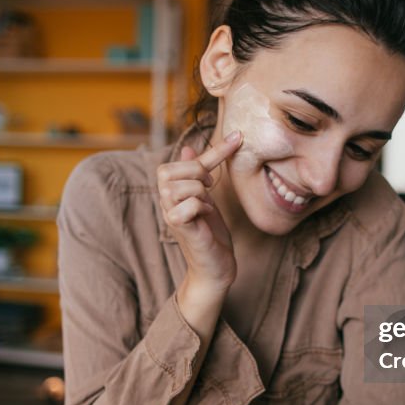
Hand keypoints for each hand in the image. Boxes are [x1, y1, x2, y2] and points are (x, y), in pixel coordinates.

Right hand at [156, 130, 242, 294]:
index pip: (184, 160)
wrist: (215, 267)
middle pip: (172, 170)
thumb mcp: (206, 197)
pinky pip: (188, 204)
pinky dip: (202, 207)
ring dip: (202, 193)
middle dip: (198, 174)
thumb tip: (187, 147)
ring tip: (207, 205)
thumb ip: (197, 173)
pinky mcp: (177, 227)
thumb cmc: (211, 233)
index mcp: (171, 190)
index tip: (239, 137)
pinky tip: (206, 217)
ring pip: (184, 185)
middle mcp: (165, 200)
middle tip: (210, 188)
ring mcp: (169, 213)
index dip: (214, 150)